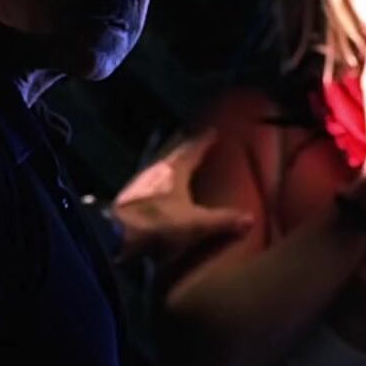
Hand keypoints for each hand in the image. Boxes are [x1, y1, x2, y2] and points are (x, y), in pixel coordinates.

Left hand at [111, 129, 254, 263]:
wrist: (115, 235)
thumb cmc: (158, 223)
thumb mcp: (195, 224)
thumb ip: (222, 221)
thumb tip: (250, 219)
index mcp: (175, 169)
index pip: (193, 149)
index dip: (204, 140)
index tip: (214, 130)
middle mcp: (156, 169)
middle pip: (174, 152)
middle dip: (185, 146)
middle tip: (196, 140)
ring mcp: (140, 182)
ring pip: (160, 166)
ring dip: (171, 162)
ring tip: (181, 163)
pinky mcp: (129, 196)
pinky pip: (150, 181)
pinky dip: (160, 180)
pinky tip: (161, 189)